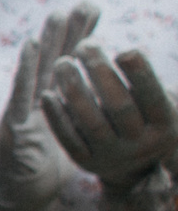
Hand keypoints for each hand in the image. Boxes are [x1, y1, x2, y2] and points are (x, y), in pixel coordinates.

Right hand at [0, 7, 92, 210]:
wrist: (14, 198)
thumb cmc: (40, 170)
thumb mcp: (68, 138)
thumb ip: (75, 115)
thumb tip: (96, 96)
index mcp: (52, 103)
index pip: (69, 64)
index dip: (80, 38)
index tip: (94, 11)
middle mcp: (35, 102)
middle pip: (54, 60)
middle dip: (68, 32)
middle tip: (82, 4)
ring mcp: (22, 111)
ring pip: (37, 71)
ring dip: (47, 41)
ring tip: (56, 15)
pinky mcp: (14, 125)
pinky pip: (21, 94)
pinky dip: (26, 69)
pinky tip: (31, 47)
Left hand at [42, 39, 177, 210]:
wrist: (133, 165)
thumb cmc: (143, 118)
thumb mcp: (154, 104)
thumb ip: (143, 84)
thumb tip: (127, 54)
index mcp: (163, 125)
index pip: (153, 97)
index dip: (140, 74)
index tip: (124, 50)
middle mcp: (140, 143)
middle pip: (119, 106)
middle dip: (101, 73)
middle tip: (84, 45)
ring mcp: (113, 155)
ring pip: (92, 123)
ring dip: (74, 90)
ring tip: (62, 62)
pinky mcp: (87, 162)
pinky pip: (70, 139)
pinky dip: (57, 117)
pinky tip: (47, 95)